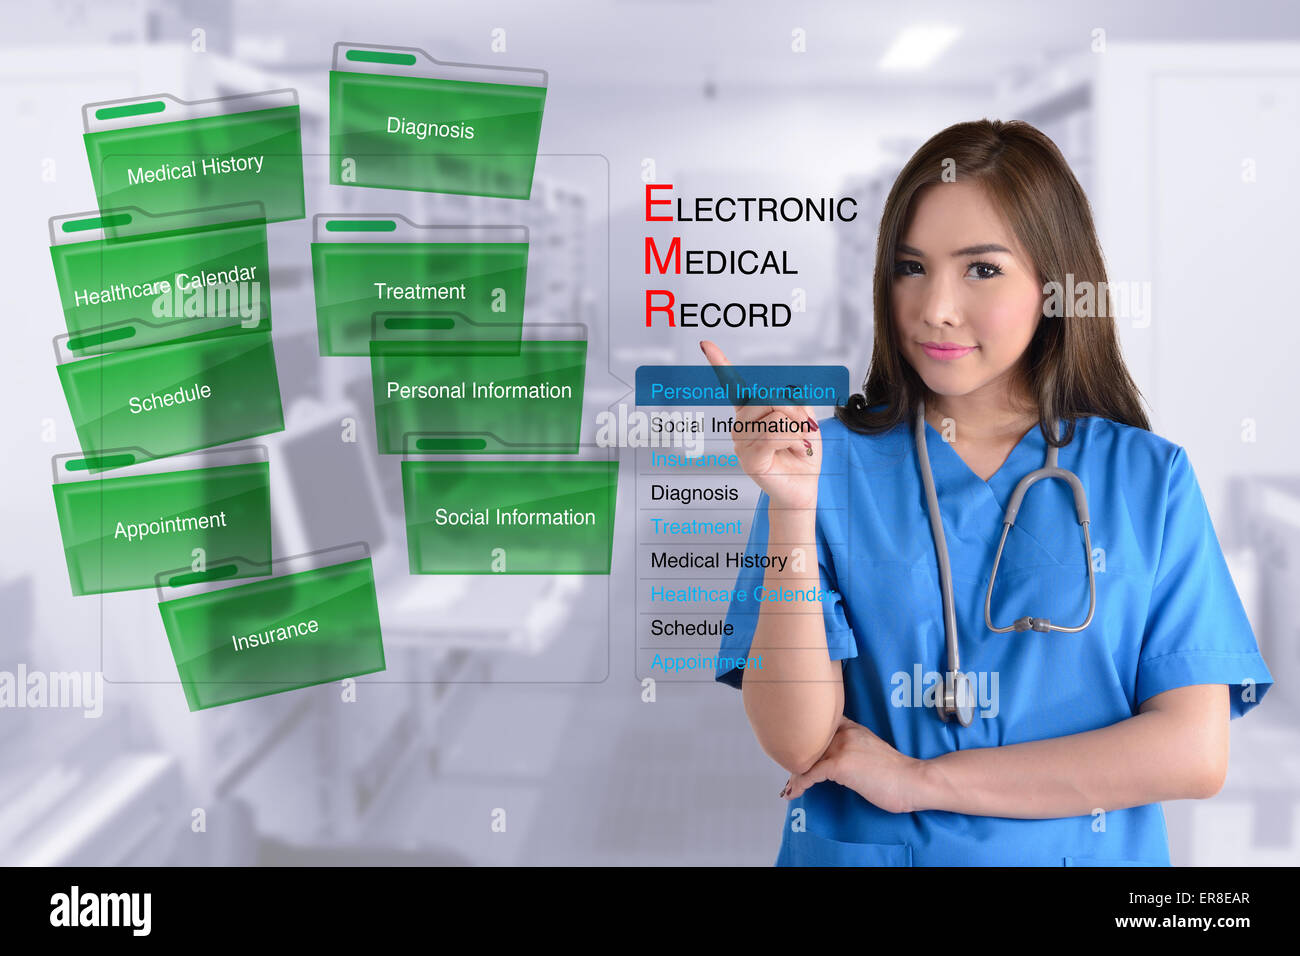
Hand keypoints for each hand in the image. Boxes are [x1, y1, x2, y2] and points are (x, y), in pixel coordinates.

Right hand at [699, 340, 820, 510]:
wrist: (804, 488)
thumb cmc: (801, 454)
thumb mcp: (805, 420)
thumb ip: (794, 404)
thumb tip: (782, 402)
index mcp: (751, 411)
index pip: (733, 385)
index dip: (719, 363)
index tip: (705, 344)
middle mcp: (741, 424)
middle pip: (769, 397)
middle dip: (795, 411)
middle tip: (804, 430)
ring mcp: (742, 442)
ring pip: (775, 415)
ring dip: (797, 429)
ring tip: (798, 444)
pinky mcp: (749, 459)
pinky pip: (774, 435)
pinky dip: (793, 439)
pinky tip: (796, 449)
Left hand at [781, 715, 924, 813]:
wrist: (912, 781)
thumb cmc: (895, 772)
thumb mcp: (870, 749)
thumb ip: (852, 747)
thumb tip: (834, 760)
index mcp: (852, 727)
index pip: (819, 725)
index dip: (803, 737)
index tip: (793, 749)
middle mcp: (844, 732)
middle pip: (808, 742)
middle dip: (796, 760)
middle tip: (789, 776)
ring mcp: (841, 747)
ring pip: (806, 758)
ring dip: (794, 775)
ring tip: (788, 788)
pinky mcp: (840, 764)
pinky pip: (810, 774)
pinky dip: (799, 784)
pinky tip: (794, 793)